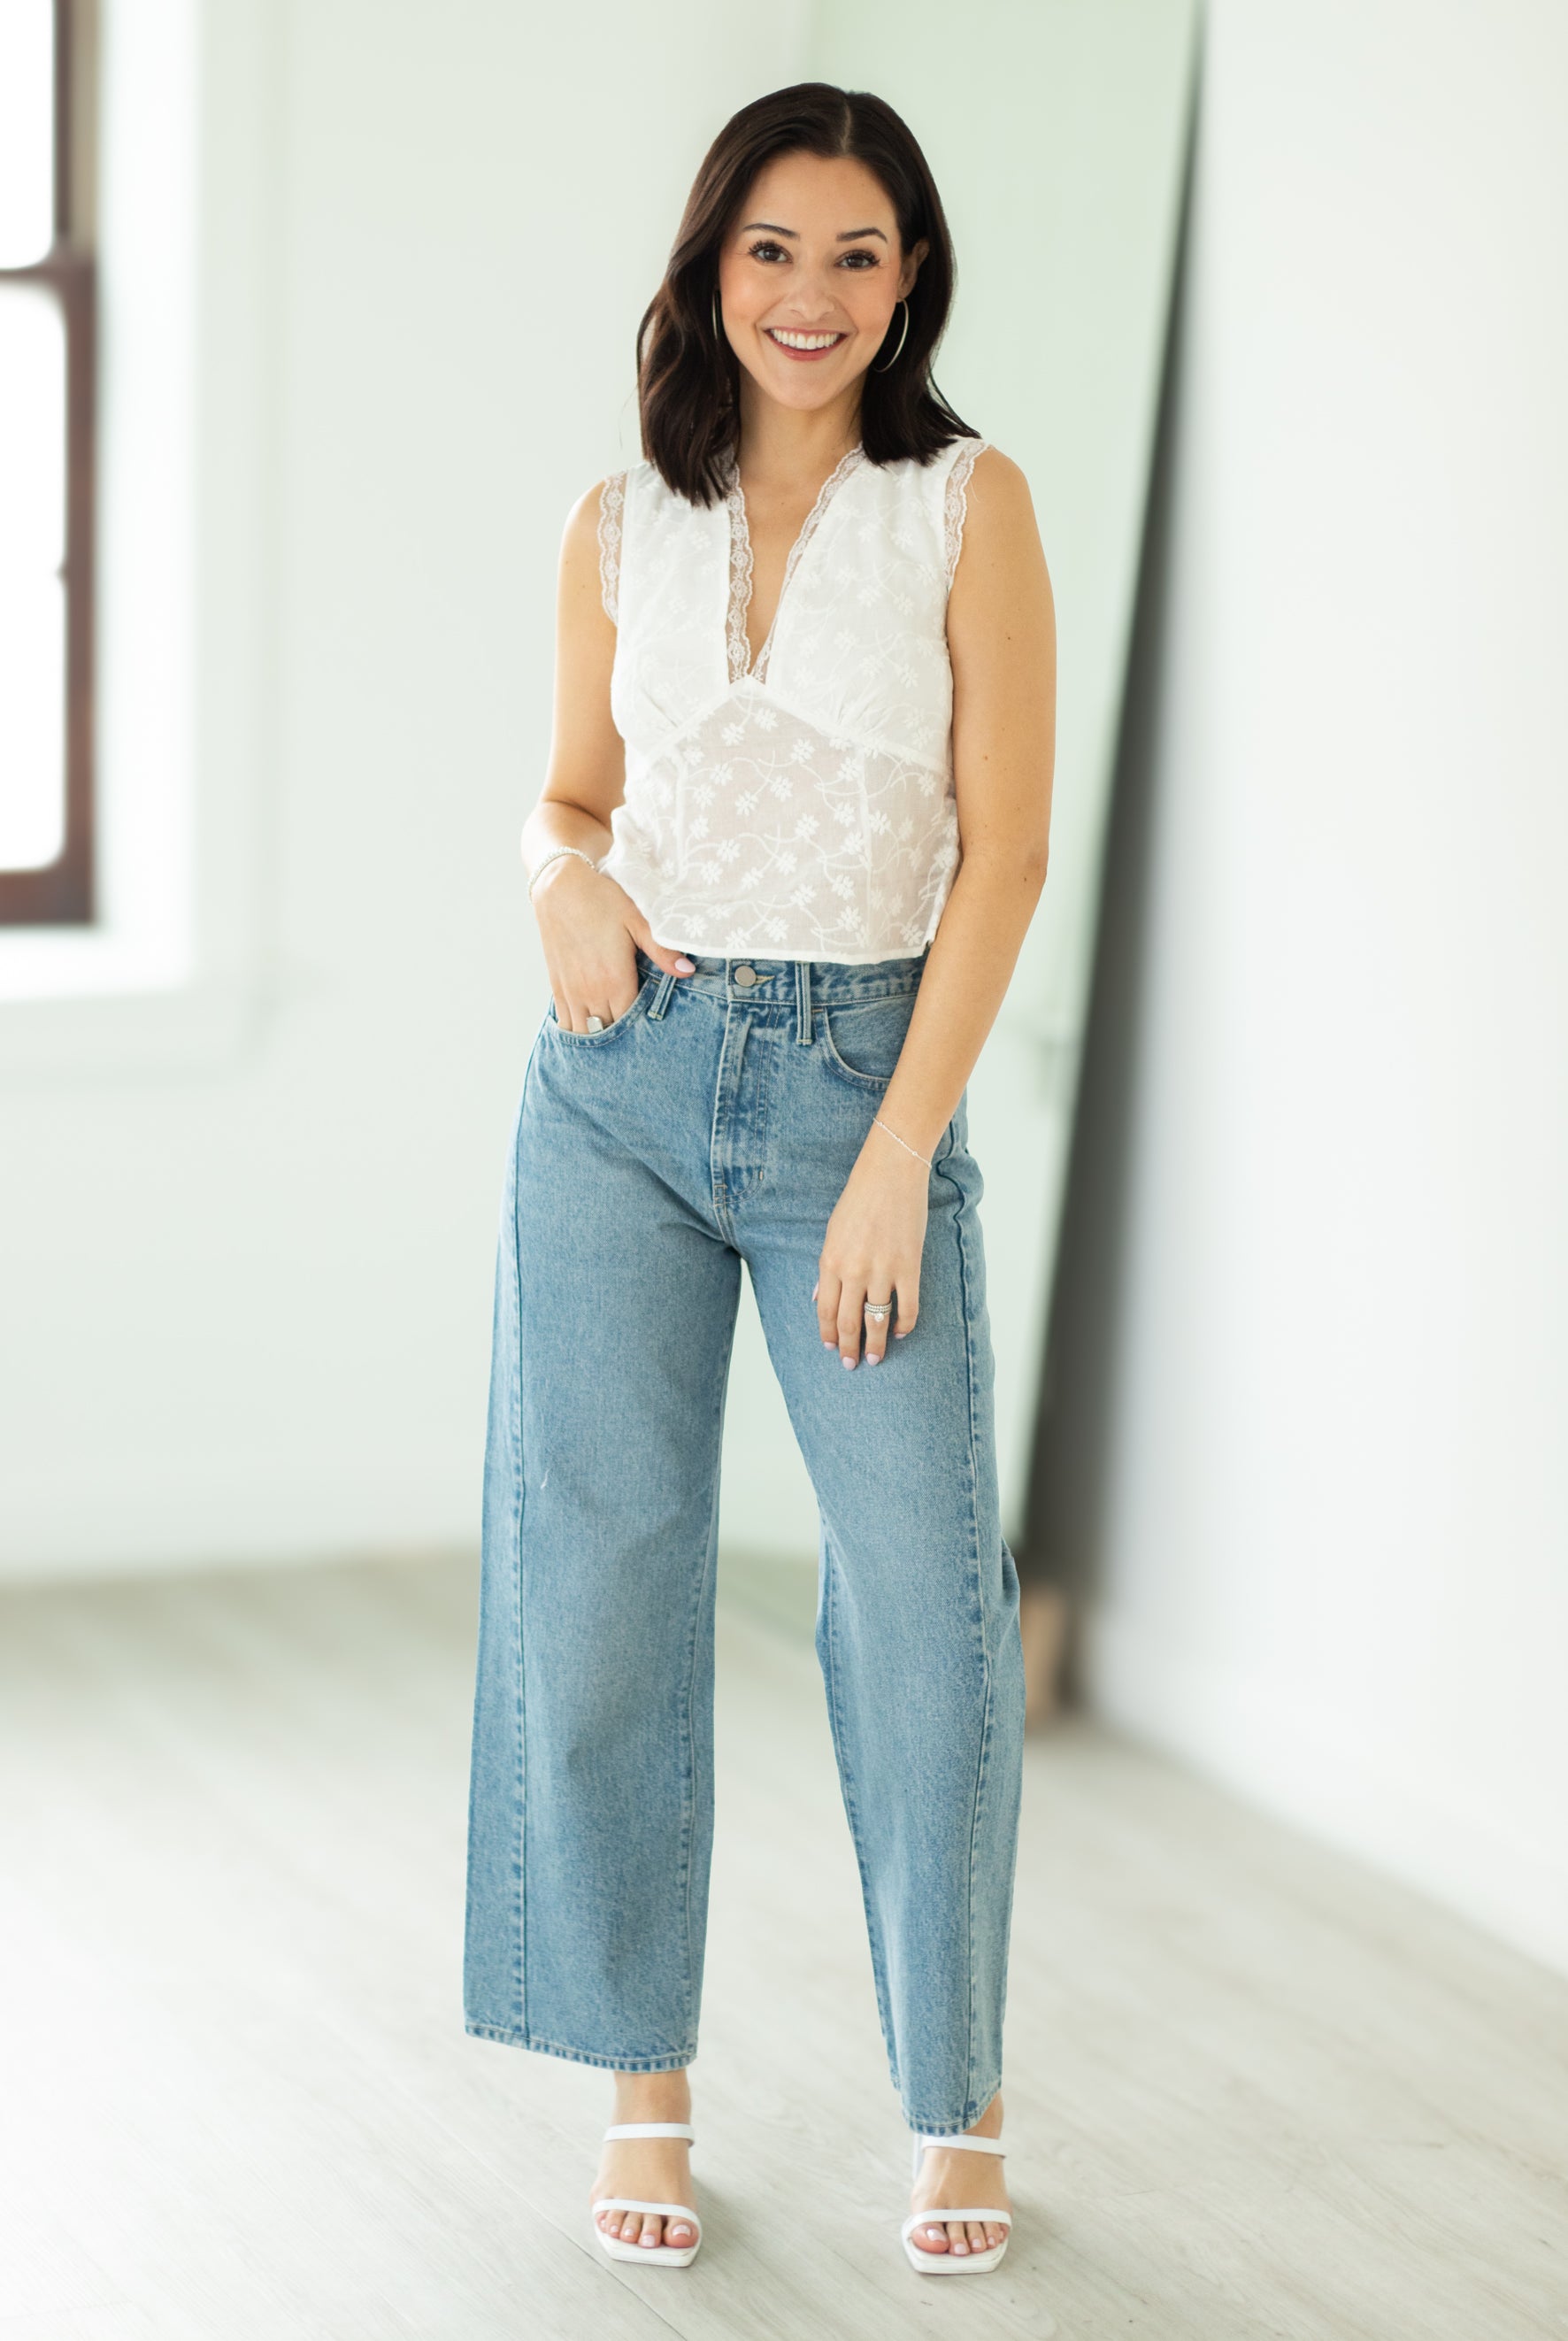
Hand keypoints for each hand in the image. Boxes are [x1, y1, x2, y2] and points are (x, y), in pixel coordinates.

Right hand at [532, 855, 693, 1031]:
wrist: (560, 886)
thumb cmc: (602, 900)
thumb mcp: (637, 921)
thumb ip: (662, 951)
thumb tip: (688, 971)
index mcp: (614, 980)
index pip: (632, 1022)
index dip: (644, 1030)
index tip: (656, 1029)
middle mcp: (591, 991)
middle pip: (610, 1033)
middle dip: (624, 1038)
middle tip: (640, 1038)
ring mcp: (571, 991)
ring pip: (585, 1033)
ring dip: (599, 1037)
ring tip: (615, 1038)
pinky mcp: (557, 986)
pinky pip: (565, 1022)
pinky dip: (577, 1031)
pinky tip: (590, 1030)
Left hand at [815, 1129, 928, 1366]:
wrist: (890, 1173)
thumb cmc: (859, 1199)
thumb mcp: (832, 1232)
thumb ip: (827, 1269)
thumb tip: (820, 1299)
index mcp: (830, 1262)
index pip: (826, 1311)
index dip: (829, 1334)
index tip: (832, 1348)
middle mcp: (854, 1271)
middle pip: (849, 1322)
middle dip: (848, 1348)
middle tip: (851, 1365)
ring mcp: (882, 1271)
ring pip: (877, 1321)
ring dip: (875, 1345)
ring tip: (874, 1359)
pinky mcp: (909, 1267)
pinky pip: (907, 1308)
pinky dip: (904, 1326)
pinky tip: (899, 1332)